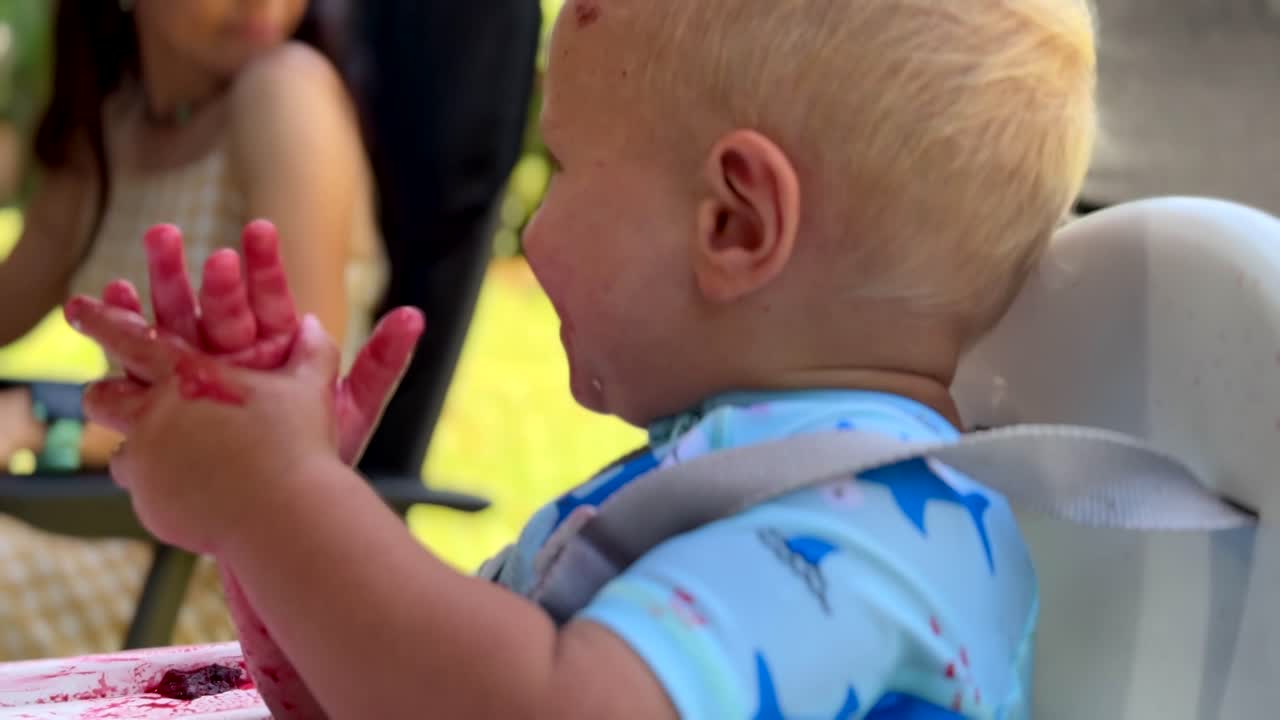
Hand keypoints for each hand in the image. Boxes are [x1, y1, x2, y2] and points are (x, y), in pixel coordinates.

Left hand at [69, 310, 346, 552]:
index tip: (76, 306)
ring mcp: (147, 463)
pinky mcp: (151, 505)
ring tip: (172, 461)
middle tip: (116, 396)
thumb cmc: (299, 445)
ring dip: (140, 454)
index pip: (128, 337)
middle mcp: (154, 415)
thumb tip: (315, 323)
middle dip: (105, 394)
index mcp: (187, 376)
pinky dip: (168, 493)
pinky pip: (147, 496)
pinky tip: (202, 497)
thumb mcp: (310, 389)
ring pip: (121, 456)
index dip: (99, 318)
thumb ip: (311, 351)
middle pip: (102, 397)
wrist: (286, 515)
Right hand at [70, 221, 422, 463]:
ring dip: (163, 285)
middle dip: (204, 273)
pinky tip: (118, 293)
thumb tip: (417, 315)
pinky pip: (145, 363)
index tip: (260, 231)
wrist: (278, 519)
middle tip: (186, 233)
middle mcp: (239, 356)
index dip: (265, 268)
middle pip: (220, 307)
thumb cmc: (318, 463)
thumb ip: (381, 364)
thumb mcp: (353, 412)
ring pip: (180, 324)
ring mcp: (201, 376)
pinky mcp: (168, 402)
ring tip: (153, 244)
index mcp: (280, 351)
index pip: (273, 301)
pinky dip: (132, 329)